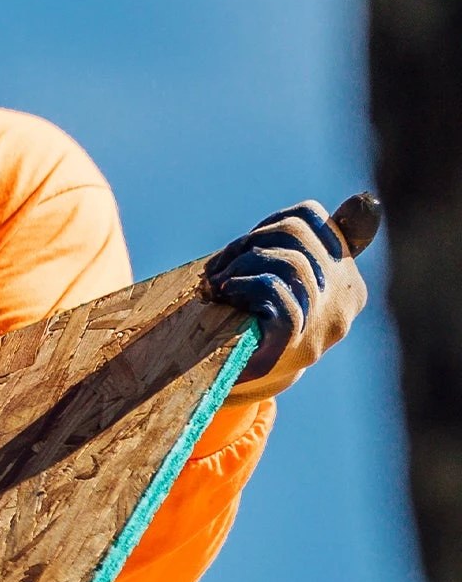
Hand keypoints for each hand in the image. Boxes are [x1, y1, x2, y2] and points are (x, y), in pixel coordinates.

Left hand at [205, 192, 377, 402]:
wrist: (235, 379)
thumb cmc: (254, 320)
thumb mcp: (282, 277)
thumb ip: (303, 243)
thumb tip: (364, 202)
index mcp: (344, 276)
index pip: (311, 218)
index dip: (269, 223)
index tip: (245, 247)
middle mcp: (345, 299)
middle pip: (297, 235)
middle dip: (249, 244)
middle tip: (220, 268)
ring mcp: (323, 325)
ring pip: (291, 264)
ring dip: (241, 267)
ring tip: (218, 285)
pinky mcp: (295, 344)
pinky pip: (279, 297)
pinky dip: (246, 286)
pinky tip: (226, 295)